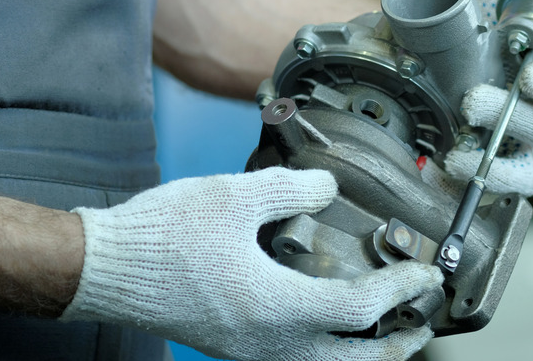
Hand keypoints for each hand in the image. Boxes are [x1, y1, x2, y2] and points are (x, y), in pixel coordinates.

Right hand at [60, 167, 442, 360]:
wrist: (108, 269)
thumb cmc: (163, 236)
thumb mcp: (233, 196)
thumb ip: (292, 189)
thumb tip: (328, 190)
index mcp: (276, 305)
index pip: (360, 308)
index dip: (400, 289)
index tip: (424, 272)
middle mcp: (270, 340)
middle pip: (354, 360)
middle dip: (398, 342)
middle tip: (422, 318)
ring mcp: (252, 350)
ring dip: (366, 352)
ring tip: (388, 329)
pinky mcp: (236, 346)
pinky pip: (300, 360)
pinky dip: (331, 349)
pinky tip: (331, 324)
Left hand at [438, 0, 532, 196]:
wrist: (441, 76)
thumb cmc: (480, 46)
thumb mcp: (501, 11)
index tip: (531, 78)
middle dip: (508, 115)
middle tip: (470, 103)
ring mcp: (524, 150)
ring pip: (524, 165)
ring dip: (491, 160)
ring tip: (456, 152)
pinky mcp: (500, 173)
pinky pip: (501, 188)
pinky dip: (479, 183)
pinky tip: (450, 169)